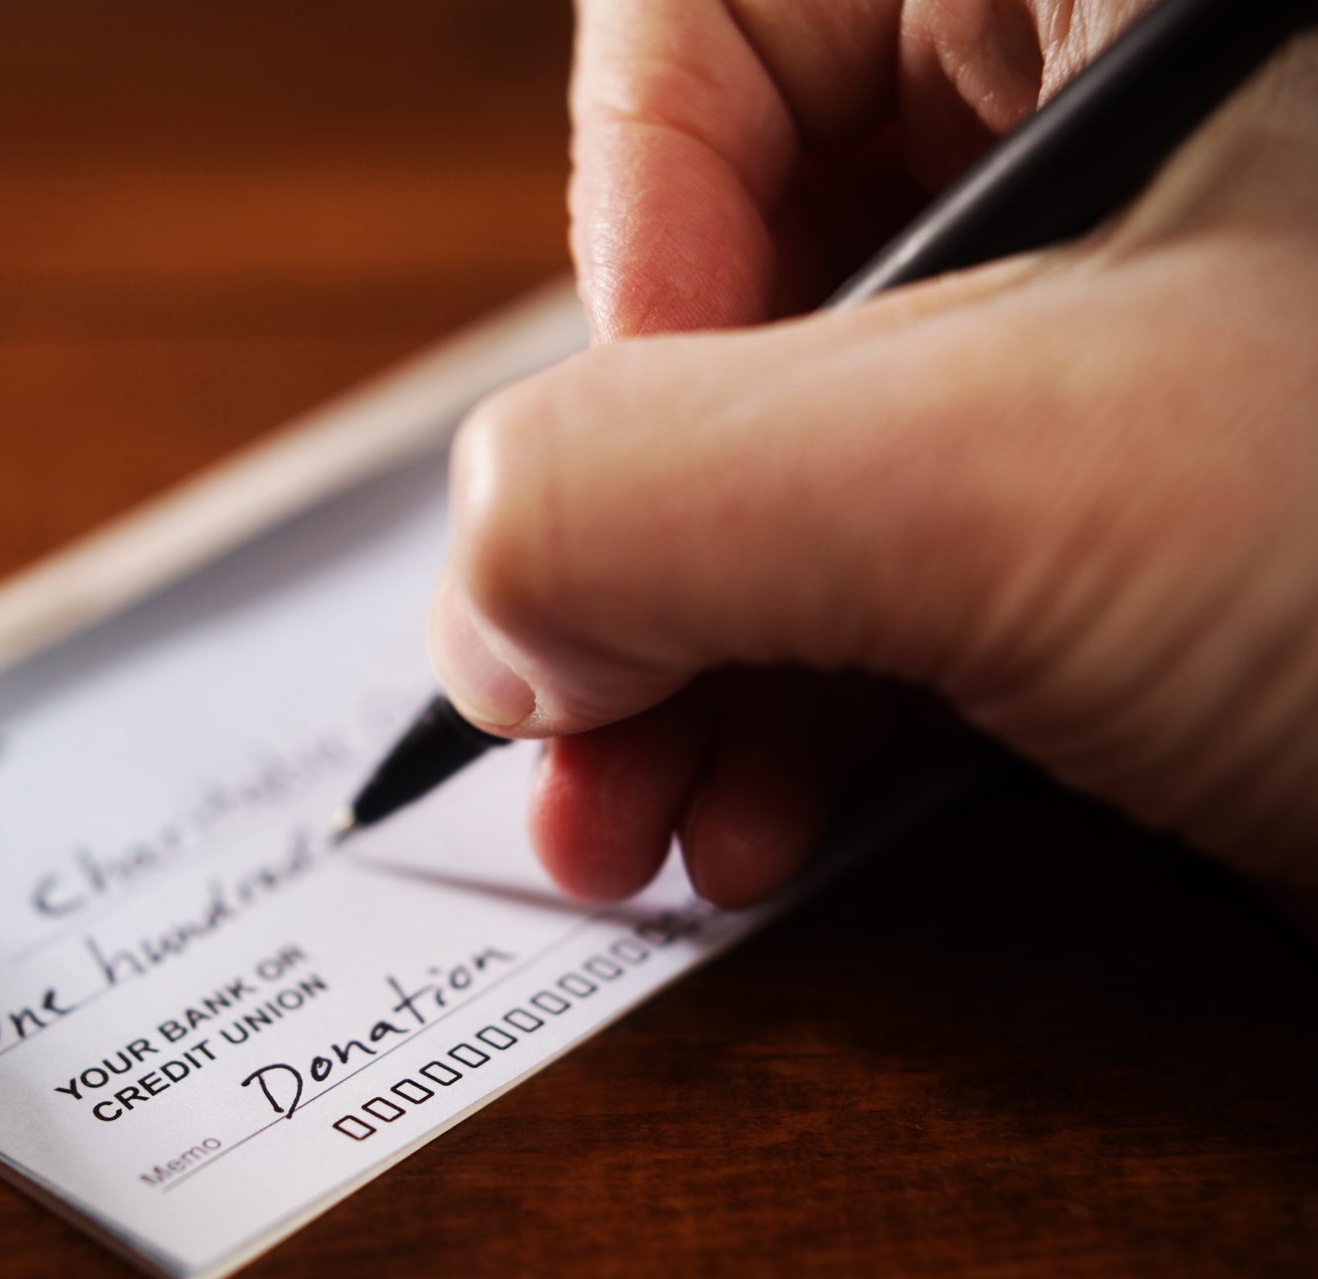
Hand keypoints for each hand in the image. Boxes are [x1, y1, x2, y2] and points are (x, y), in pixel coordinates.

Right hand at [430, 1, 1317, 901]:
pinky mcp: (1173, 459)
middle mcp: (1129, 99)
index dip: (624, 275)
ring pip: (823, 431)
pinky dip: (828, 682)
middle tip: (574, 730)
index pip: (716, 33)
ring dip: (706, 646)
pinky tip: (776, 803)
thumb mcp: (1013, 484)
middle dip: (640, 537)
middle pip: (750, 268)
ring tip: (654, 821)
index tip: (602, 506)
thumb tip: (483, 585)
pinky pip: (924, 531)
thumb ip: (648, 491)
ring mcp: (1160, 292)